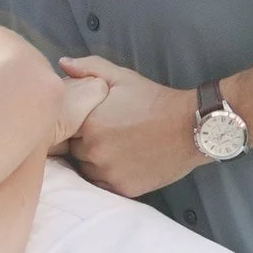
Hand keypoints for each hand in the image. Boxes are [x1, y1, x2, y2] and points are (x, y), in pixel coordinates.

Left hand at [58, 56, 204, 196]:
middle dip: (85, 143)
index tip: (91, 122)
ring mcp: (107, 172)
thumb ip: (89, 68)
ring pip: (87, 170)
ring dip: (95, 162)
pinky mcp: (122, 188)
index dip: (76, 126)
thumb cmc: (154, 100)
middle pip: (75, 151)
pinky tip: (123, 162)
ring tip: (116, 149)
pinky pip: (104, 185)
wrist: (190, 127)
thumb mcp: (121, 77)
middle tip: (108, 135)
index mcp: (87, 123)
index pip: (64, 130)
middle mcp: (93, 150)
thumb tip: (63, 64)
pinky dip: (109, 176)